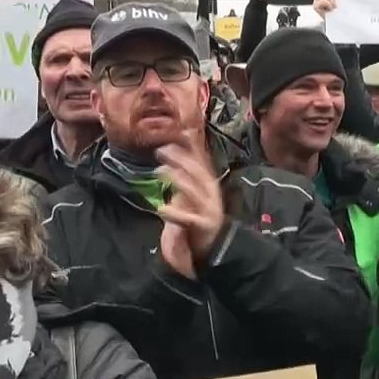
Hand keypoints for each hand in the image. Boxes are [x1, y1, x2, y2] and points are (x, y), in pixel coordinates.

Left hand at [157, 130, 225, 278]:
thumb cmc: (201, 218)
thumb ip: (186, 178)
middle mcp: (210, 194)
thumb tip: (174, 157)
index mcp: (209, 185)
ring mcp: (208, 209)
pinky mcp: (202, 225)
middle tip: (162, 150)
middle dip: (181, 159)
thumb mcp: (193, 195)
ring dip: (178, 179)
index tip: (182, 131)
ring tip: (160, 172)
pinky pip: (187, 218)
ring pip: (194, 191)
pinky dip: (175, 213)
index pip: (202, 162)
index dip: (193, 147)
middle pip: (198, 172)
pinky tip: (162, 209)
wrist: (218, 246)